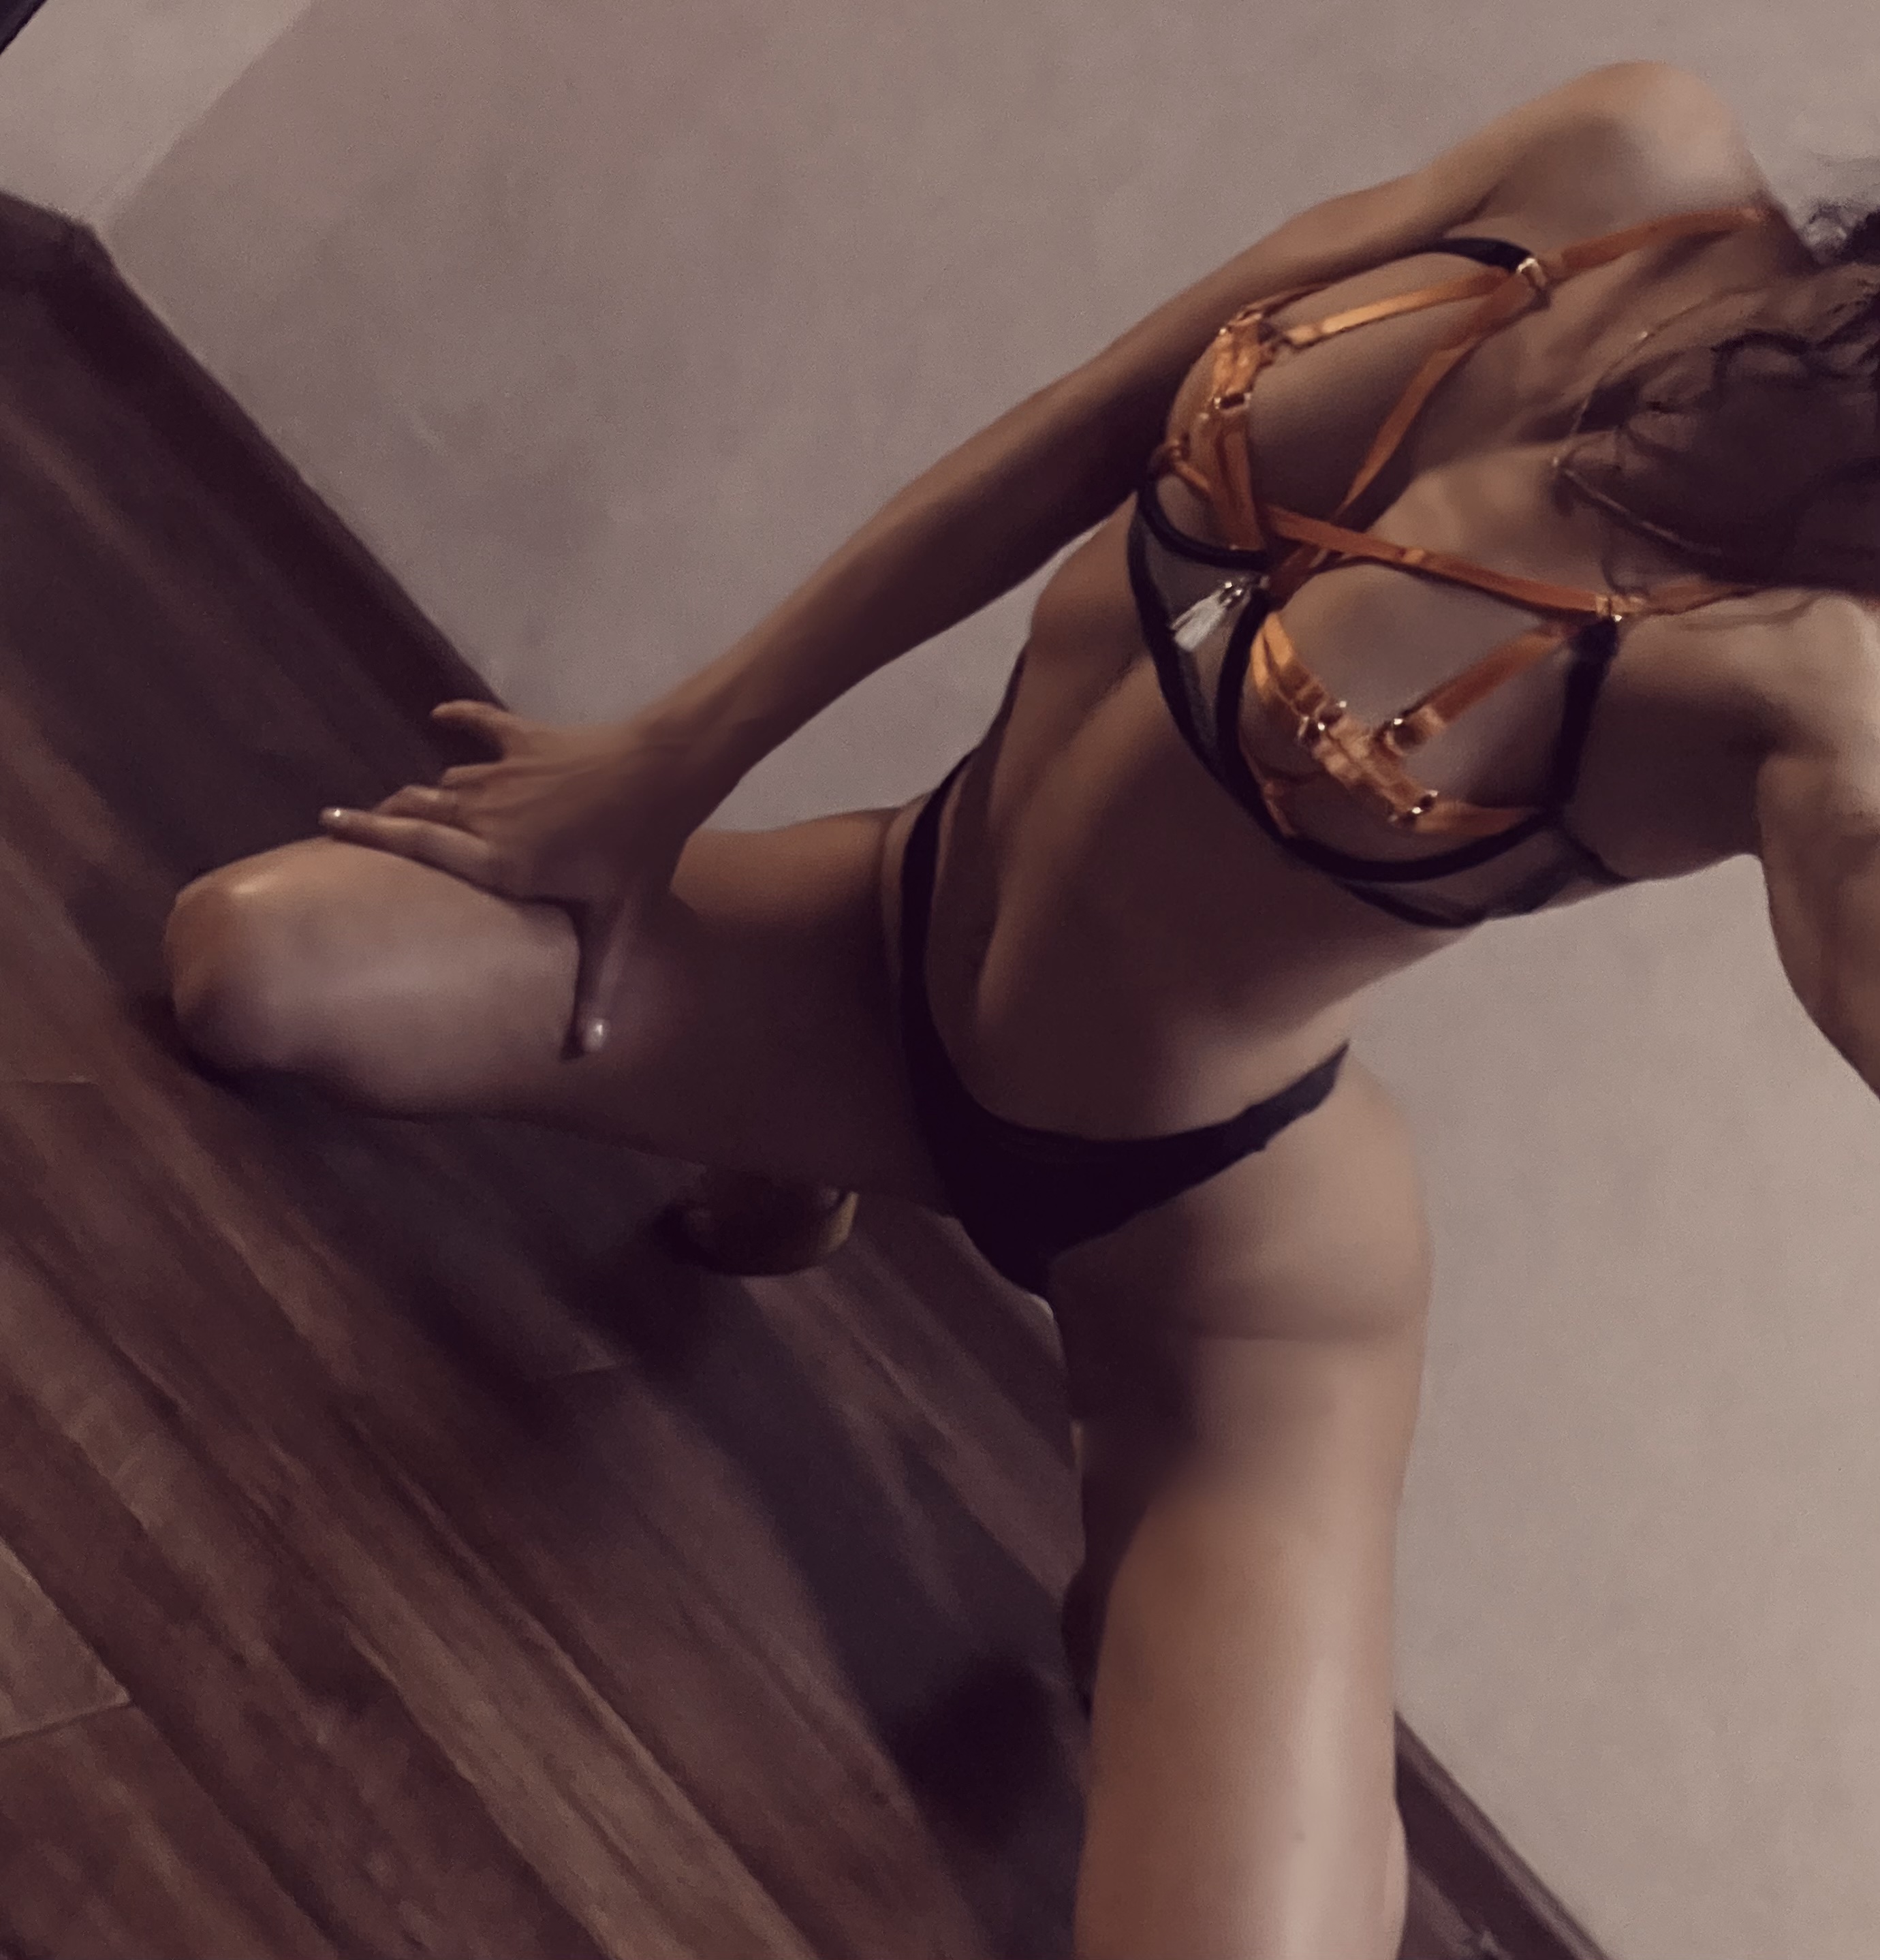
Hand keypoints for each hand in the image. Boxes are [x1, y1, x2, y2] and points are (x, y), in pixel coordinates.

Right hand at [318, 700, 704, 1058]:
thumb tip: (591, 1050)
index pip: (414, 844)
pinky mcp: (526, 739)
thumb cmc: (637, 852)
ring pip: (448, 780)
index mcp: (496, 860)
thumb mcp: (616, 923)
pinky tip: (441, 716)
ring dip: (427, 791)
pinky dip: (460, 719)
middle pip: (418, 809)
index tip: (326, 825)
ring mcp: (503, 772)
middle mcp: (485, 813)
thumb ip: (596, 986)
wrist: (662, 772)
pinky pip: (481, 723)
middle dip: (384, 816)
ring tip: (409, 804)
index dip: (366, 833)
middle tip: (354, 825)